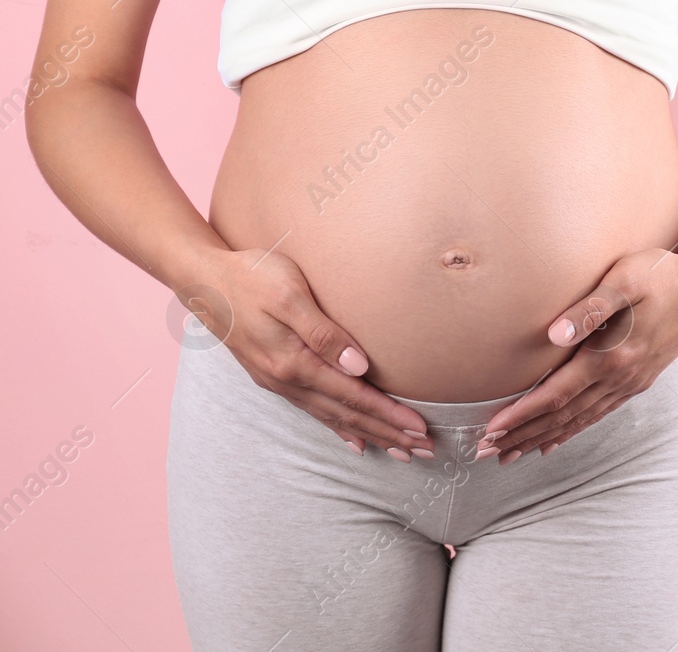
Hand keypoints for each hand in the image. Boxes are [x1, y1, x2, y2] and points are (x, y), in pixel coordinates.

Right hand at [185, 247, 434, 460]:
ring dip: (369, 434)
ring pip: (332, 417)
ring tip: (400, 451)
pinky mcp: (273, 376)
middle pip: (347, 415)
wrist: (203, 280)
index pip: (353, 396)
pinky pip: (314, 411)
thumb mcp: (289, 294)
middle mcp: (286, 380)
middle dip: (387, 433)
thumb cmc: (251, 276)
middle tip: (425, 450)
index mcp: (293, 362)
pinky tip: (355, 441)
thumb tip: (358, 366)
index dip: (388, 415)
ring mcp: (278, 382)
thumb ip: (324, 332)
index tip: (420, 430)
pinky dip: (339, 428)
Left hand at [475, 248, 677, 463]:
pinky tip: (556, 440)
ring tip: (512, 455)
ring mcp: (632, 382)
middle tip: (485, 454)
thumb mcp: (625, 279)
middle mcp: (620, 377)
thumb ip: (589, 308)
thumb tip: (552, 335)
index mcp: (611, 356)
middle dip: (523, 436)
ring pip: (579, 420)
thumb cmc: (663, 274)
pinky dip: (573, 430)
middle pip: (563, 416)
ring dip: (543, 438)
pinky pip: (599, 414)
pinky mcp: (639, 378)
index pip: (556, 394)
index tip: (490, 431)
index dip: (522, 415)